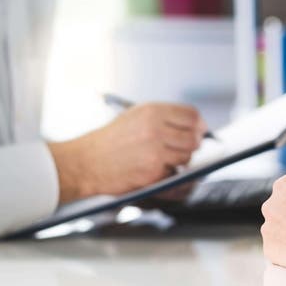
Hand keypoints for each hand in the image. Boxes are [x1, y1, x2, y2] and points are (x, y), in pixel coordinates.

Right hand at [49, 103, 206, 202]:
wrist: (85, 162)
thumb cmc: (110, 140)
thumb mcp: (135, 116)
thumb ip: (164, 117)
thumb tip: (196, 124)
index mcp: (152, 111)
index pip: (191, 115)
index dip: (198, 124)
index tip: (199, 130)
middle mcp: (156, 129)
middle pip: (194, 137)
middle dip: (194, 143)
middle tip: (186, 147)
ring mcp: (155, 152)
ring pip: (187, 156)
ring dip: (181, 160)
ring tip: (165, 158)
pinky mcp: (153, 172)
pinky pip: (174, 173)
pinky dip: (168, 173)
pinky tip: (154, 169)